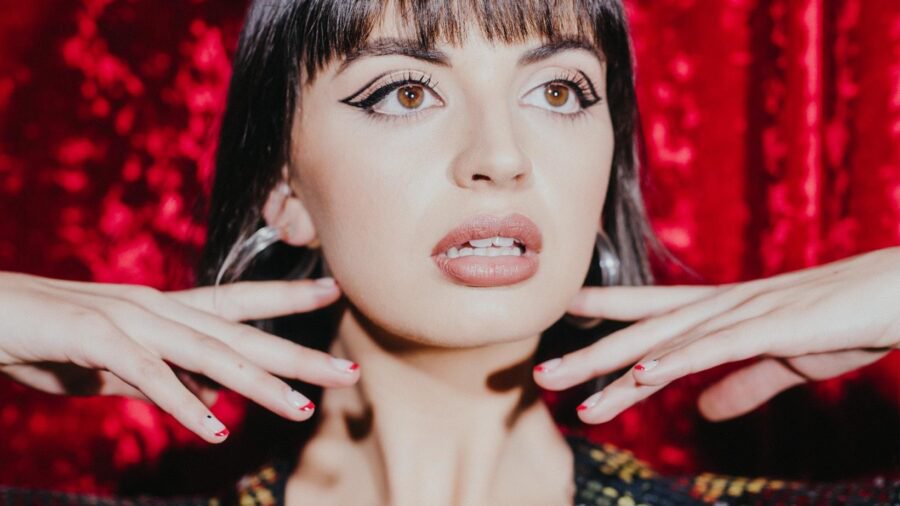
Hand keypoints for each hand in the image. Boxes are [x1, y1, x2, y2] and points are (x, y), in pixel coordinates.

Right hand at [0, 271, 358, 442]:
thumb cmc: (46, 338)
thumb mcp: (115, 364)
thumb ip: (164, 376)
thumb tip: (208, 397)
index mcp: (164, 310)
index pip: (239, 300)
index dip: (287, 297)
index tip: (334, 290)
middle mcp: (157, 308)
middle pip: (240, 334)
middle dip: (296, 354)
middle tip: (349, 370)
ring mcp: (128, 319)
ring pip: (207, 353)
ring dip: (256, 383)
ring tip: (300, 408)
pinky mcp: (94, 338)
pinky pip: (147, 375)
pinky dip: (180, 403)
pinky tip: (213, 430)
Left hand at [534, 246, 899, 423]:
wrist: (897, 295)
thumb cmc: (844, 322)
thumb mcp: (784, 363)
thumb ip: (742, 386)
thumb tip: (703, 413)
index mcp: (721, 312)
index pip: (648, 310)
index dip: (604, 309)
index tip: (562, 313)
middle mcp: (719, 307)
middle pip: (639, 332)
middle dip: (588, 353)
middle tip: (540, 373)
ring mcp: (740, 314)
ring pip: (662, 343)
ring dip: (613, 367)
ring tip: (569, 387)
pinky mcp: (769, 328)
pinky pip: (711, 349)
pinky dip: (674, 362)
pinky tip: (639, 375)